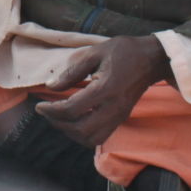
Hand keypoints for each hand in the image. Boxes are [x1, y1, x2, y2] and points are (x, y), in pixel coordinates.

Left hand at [31, 35, 168, 148]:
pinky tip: (75, 120)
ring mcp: (119, 116)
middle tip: (47, 111)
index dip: (51, 110)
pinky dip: (83, 135)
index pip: (72, 109)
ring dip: (70, 132)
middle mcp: (113, 107)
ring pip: (90, 139)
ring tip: (59, 117)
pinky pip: (100, 137)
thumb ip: (72, 71)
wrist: (151, 59)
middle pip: (80, 129)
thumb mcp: (94, 53)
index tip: (39, 105)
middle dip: (58, 123)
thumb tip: (51, 87)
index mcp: (105, 88)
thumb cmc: (122, 51)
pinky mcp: (121, 119)